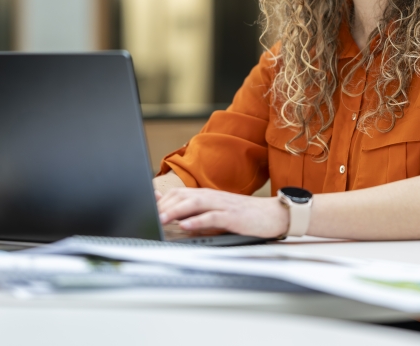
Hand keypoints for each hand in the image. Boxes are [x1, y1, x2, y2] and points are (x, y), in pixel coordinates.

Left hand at [155, 187, 288, 238]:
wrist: (273, 214)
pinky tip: (187, 226)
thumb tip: (175, 216)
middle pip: (183, 196)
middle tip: (148, 217)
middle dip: (164, 206)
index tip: (145, 207)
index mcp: (208, 195)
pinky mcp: (234, 216)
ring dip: (176, 211)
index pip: (179, 193)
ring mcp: (223, 205)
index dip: (161, 200)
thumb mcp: (217, 212)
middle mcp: (213, 196)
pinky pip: (213, 217)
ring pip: (195, 203)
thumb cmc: (245, 215)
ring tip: (161, 219)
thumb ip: (197, 212)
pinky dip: (198, 221)